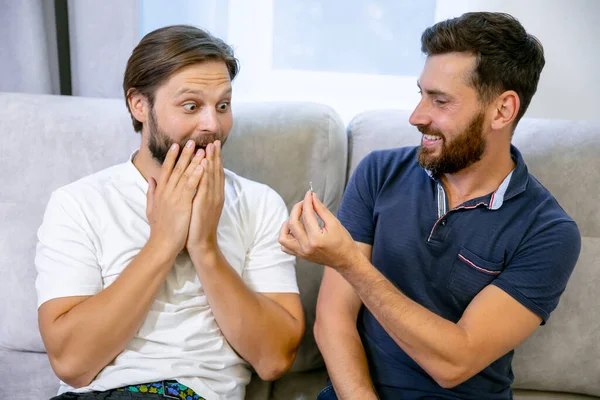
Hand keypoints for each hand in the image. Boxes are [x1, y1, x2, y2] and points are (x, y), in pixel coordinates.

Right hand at [146, 140, 205, 254]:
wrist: (162, 244)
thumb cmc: (160, 228)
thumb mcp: (151, 208)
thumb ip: (151, 192)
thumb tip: (151, 179)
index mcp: (160, 192)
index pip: (166, 170)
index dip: (172, 157)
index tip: (176, 145)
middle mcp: (166, 191)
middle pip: (176, 168)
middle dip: (184, 154)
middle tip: (191, 141)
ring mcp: (174, 197)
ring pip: (185, 175)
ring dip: (193, 161)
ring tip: (200, 149)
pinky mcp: (182, 204)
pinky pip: (191, 186)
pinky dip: (197, 175)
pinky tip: (203, 166)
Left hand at [186, 140, 224, 253]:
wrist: (201, 244)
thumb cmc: (197, 227)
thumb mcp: (199, 208)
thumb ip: (198, 195)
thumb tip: (195, 184)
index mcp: (214, 196)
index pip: (215, 174)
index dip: (215, 160)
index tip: (213, 147)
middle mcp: (215, 196)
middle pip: (216, 172)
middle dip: (215, 156)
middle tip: (214, 141)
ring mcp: (211, 199)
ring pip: (212, 176)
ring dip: (211, 160)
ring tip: (210, 147)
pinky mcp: (204, 204)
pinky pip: (205, 185)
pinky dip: (206, 173)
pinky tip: (205, 163)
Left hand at [278, 190, 362, 270]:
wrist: (346, 260)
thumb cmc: (343, 242)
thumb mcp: (334, 223)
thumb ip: (321, 209)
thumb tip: (312, 197)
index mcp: (316, 239)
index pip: (307, 215)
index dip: (307, 201)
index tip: (309, 194)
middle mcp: (306, 247)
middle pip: (292, 223)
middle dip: (296, 209)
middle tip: (303, 203)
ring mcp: (302, 253)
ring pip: (283, 237)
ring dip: (287, 224)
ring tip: (296, 218)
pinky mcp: (300, 255)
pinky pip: (285, 247)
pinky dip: (287, 236)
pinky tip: (295, 231)